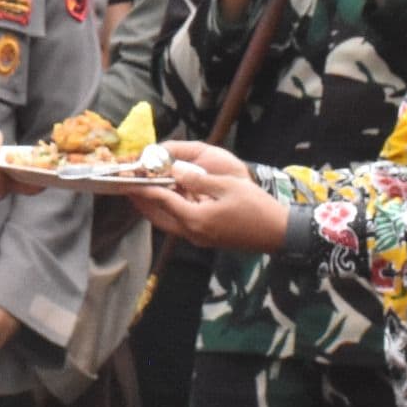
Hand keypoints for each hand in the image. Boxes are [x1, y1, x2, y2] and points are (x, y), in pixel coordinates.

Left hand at [129, 140, 288, 253]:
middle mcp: (192, 232)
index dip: (144, 187)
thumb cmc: (255, 207)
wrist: (277, 233)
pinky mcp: (206, 237)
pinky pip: (180, 223)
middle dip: (142, 201)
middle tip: (129, 185)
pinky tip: (172, 196)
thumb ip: (198, 179)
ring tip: (145, 188)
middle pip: (158, 216)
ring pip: (168, 221)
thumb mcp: (227, 185)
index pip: (161, 200)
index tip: (130, 177)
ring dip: (155, 206)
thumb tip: (174, 169)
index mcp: (195, 218)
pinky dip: (171, 210)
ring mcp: (199, 237)